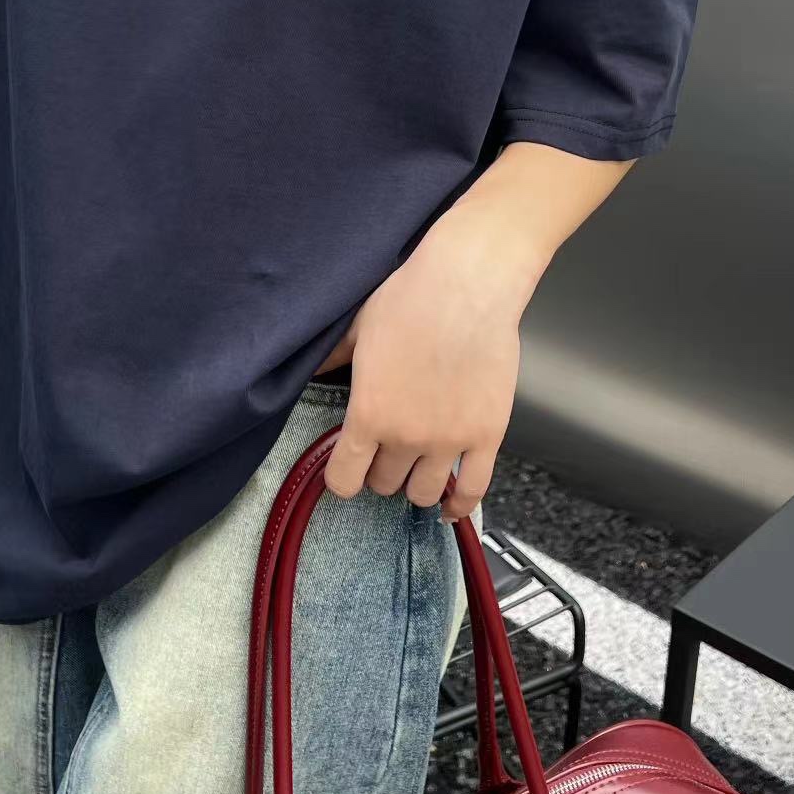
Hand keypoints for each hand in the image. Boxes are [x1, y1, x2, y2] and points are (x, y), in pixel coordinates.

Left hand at [320, 208, 540, 518]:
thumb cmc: (410, 300)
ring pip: (425, 493)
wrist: (467, 286)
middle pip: (385, 484)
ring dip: (417, 484)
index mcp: (368, 415)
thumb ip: (330, 361)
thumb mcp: (356, 330)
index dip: (342, 478)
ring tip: (417, 466)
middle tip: (387, 450)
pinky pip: (474, 490)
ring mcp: (449, 441)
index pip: (344, 479)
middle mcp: (406, 437)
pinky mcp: (487, 436)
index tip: (347, 469)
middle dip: (381, 470)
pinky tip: (451, 507)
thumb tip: (306, 370)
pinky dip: (461, 506)